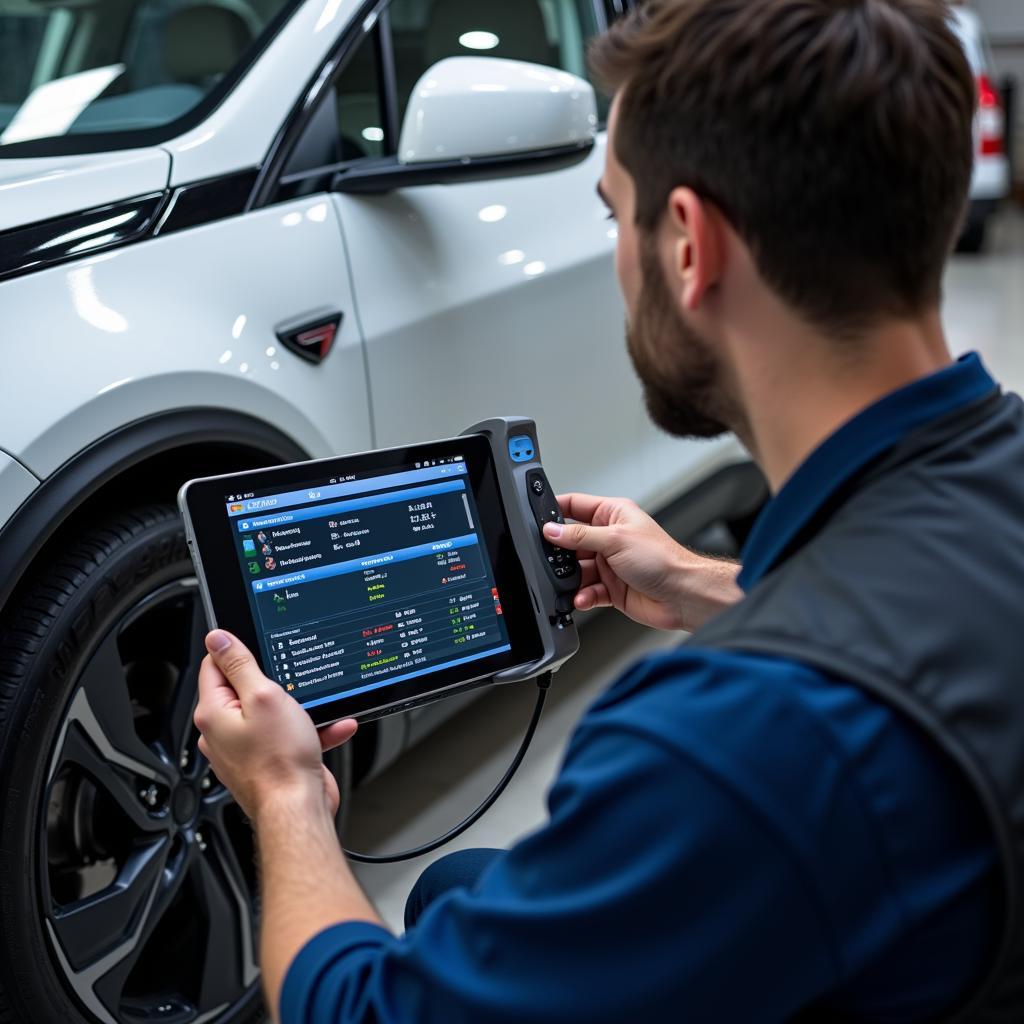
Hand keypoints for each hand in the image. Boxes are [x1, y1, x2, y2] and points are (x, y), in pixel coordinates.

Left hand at [194, 630, 357, 822]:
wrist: (298, 808)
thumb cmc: (280, 761)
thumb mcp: (264, 696)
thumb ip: (240, 665)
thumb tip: (218, 639)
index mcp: (213, 713)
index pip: (214, 666)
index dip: (237, 651)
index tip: (258, 646)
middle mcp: (223, 732)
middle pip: (245, 688)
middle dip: (275, 682)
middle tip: (292, 682)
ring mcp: (245, 749)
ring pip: (272, 713)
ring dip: (300, 708)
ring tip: (317, 708)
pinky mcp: (267, 762)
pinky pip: (288, 736)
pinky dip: (311, 730)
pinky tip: (332, 727)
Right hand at [543, 493, 741, 632]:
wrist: (682, 594)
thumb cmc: (663, 559)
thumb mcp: (615, 539)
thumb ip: (580, 535)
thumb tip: (552, 530)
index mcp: (613, 515)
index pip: (575, 506)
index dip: (555, 511)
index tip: (537, 520)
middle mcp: (610, 538)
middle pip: (572, 541)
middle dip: (561, 553)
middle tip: (550, 559)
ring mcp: (610, 564)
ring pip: (577, 569)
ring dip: (572, 579)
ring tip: (571, 583)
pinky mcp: (611, 588)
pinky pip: (587, 590)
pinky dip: (582, 595)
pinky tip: (582, 597)